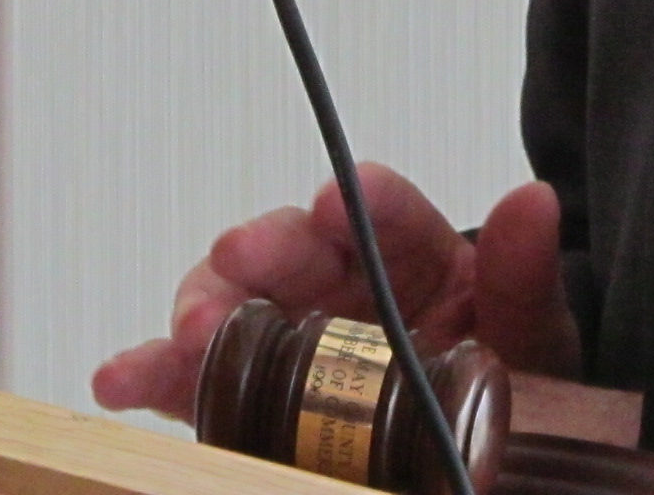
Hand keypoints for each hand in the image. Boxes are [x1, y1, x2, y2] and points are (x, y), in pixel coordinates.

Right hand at [91, 164, 581, 417]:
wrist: (489, 455)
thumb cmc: (509, 382)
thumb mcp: (532, 337)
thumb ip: (525, 278)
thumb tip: (534, 202)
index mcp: (419, 259)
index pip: (390, 214)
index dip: (364, 200)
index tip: (337, 198)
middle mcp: (349, 286)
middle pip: (297, 249)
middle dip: (265, 246)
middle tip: (240, 256)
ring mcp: (296, 337)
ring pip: (236, 302)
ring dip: (204, 306)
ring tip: (189, 331)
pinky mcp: (254, 394)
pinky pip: (197, 377)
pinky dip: (153, 373)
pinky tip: (119, 376)